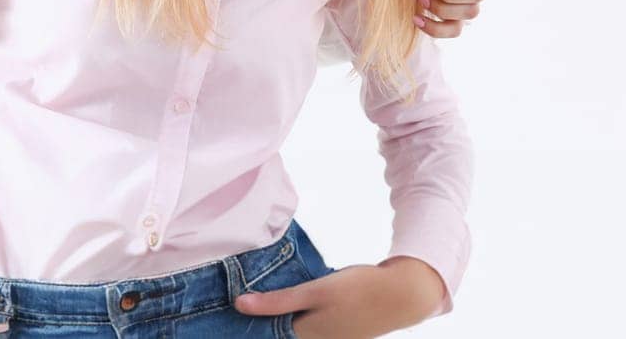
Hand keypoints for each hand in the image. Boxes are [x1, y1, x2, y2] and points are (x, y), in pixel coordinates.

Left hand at [233, 258, 444, 337]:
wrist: (402, 295)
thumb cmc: (359, 291)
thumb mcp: (316, 291)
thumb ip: (278, 301)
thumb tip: (240, 305)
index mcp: (306, 335)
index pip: (265, 333)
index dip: (246, 322)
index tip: (223, 310)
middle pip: (277, 330)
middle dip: (258, 317)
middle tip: (233, 297)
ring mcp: (328, 336)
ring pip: (291, 325)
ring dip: (276, 312)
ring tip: (255, 292)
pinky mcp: (338, 327)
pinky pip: (307, 321)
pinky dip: (294, 310)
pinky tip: (288, 293)